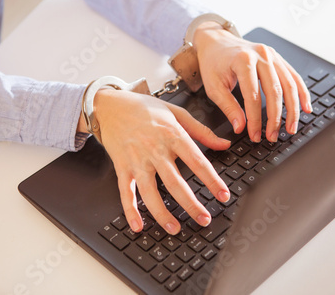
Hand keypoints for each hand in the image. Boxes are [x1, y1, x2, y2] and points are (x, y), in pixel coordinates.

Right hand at [78, 89, 230, 234]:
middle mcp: (154, 149)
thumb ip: (201, 131)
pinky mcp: (122, 167)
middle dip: (190, 204)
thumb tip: (224, 143)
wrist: (109, 105)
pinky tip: (138, 225)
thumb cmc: (144, 108)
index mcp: (172, 134)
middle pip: (175, 182)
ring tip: (175, 229)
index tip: (223, 195)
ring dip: (162, 213)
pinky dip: (130, 210)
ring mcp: (136, 160)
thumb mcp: (176, 113)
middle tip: (204, 219)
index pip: (196, 161)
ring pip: (150, 191)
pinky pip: (125, 192)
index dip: (212, 180)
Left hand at [193, 22, 312, 142]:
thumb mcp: (214, 87)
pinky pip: (294, 76)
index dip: (255, 119)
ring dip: (293, 109)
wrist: (216, 41)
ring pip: (289, 85)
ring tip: (291, 128)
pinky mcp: (278, 57)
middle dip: (276, 118)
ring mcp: (272, 55)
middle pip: (275, 91)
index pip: (253, 96)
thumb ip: (228, 107)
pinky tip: (306, 107)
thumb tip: (240, 127)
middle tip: (273, 136)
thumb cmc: (213, 62)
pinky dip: (301, 93)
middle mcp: (261, 55)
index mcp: (243, 61)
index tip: (255, 135)